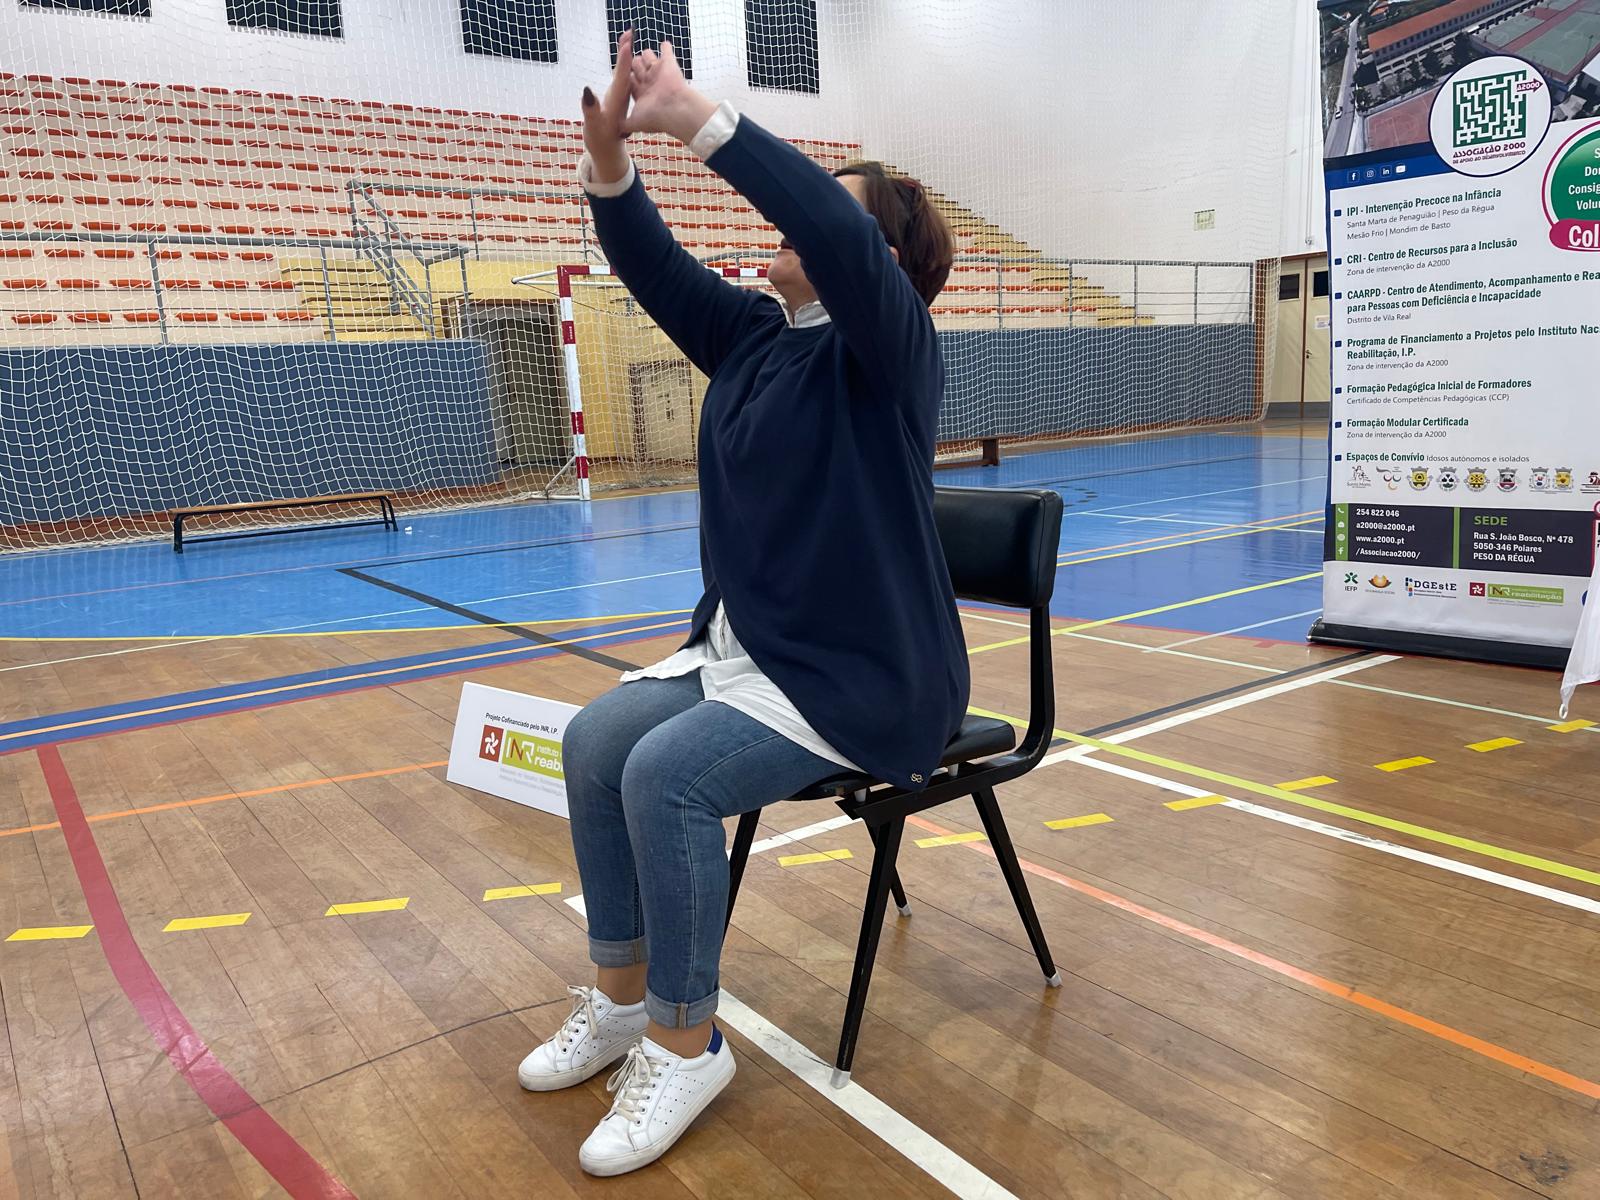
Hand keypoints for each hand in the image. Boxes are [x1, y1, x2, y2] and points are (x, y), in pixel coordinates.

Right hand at [581, 29, 635, 183]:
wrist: (608, 150)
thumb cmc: (600, 140)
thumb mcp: (594, 126)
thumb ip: (591, 109)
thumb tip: (587, 91)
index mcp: (617, 101)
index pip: (622, 78)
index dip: (624, 61)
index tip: (627, 44)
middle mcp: (621, 97)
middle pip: (626, 72)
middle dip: (626, 54)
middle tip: (628, 34)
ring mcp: (620, 97)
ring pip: (625, 74)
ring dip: (625, 58)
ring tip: (627, 40)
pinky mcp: (617, 99)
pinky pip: (621, 80)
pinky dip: (622, 67)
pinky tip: (623, 61)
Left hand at [623, 39, 715, 144]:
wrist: (675, 110)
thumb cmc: (656, 117)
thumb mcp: (635, 122)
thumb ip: (625, 124)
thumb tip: (618, 131)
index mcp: (641, 93)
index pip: (630, 80)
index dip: (626, 75)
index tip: (621, 72)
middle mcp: (649, 82)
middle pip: (638, 67)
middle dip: (634, 63)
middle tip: (635, 62)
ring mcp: (659, 73)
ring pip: (649, 57)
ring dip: (647, 54)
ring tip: (647, 55)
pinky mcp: (669, 64)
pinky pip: (666, 51)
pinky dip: (665, 48)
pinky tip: (664, 45)